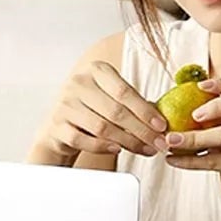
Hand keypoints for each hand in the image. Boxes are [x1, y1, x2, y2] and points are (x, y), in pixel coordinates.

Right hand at [35, 59, 169, 164]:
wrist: (59, 125)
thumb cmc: (92, 110)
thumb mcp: (111, 98)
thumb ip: (134, 104)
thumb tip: (163, 120)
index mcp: (96, 70)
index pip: (124, 90)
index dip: (145, 110)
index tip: (162, 126)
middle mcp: (78, 83)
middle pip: (116, 111)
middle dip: (142, 130)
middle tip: (158, 143)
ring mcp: (65, 105)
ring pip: (101, 127)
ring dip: (128, 141)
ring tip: (144, 149)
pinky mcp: (57, 126)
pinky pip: (82, 140)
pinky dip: (102, 146)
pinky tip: (117, 149)